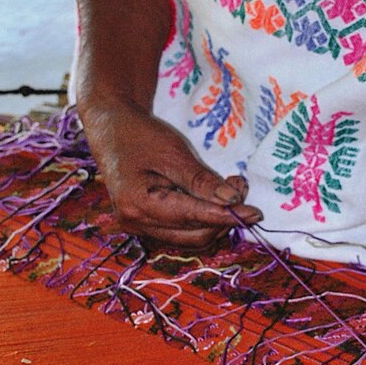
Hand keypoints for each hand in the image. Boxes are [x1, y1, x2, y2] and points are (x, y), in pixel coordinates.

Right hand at [80, 98, 262, 250]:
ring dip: (215, 220)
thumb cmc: (139, 135)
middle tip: (240, 188)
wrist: (110, 127)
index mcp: (139, 205)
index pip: (194, 218)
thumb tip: (233, 202)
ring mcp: (139, 227)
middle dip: (223, 217)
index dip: (227, 216)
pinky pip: (181, 231)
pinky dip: (201, 219)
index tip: (255, 212)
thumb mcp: (173, 153)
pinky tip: (212, 198)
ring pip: (190, 237)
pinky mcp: (145, 224)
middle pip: (194, 235)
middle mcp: (136, 223)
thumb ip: (202, 181)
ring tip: (230, 190)